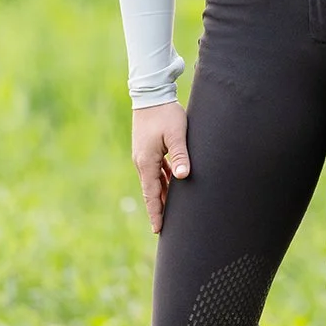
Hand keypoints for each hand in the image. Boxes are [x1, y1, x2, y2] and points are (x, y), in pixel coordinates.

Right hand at [131, 102, 189, 233]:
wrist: (151, 94)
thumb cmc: (165, 113)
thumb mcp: (176, 134)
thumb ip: (180, 155)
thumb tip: (183, 176)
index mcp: (146, 162)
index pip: (151, 194)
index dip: (156, 213)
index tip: (158, 230)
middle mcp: (142, 162)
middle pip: (151, 191)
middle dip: (158, 208)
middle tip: (165, 228)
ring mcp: (144, 155)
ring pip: (154, 181)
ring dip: (161, 195)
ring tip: (170, 211)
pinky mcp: (148, 149)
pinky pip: (156, 170)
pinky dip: (162, 181)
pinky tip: (171, 184)